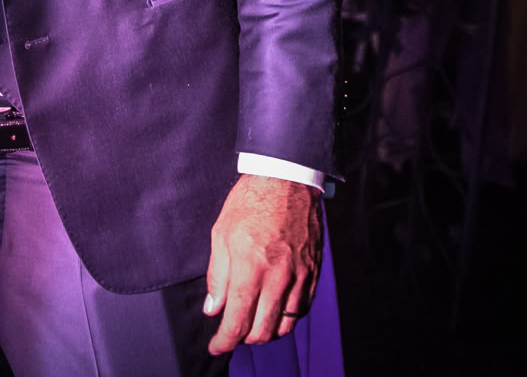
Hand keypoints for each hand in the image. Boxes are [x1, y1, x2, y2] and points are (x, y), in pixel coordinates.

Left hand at [204, 175, 321, 354]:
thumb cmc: (250, 202)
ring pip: (285, 324)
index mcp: (250, 267)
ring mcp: (299, 276)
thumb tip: (213, 308)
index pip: (237, 320)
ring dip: (267, 331)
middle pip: (262, 330)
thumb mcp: (221, 234)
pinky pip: (302, 309)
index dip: (225, 341)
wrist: (287, 179)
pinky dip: (287, 317)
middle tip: (233, 332)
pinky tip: (275, 310)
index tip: (217, 346)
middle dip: (244, 338)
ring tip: (254, 322)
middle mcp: (277, 276)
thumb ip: (217, 277)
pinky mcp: (313, 272)